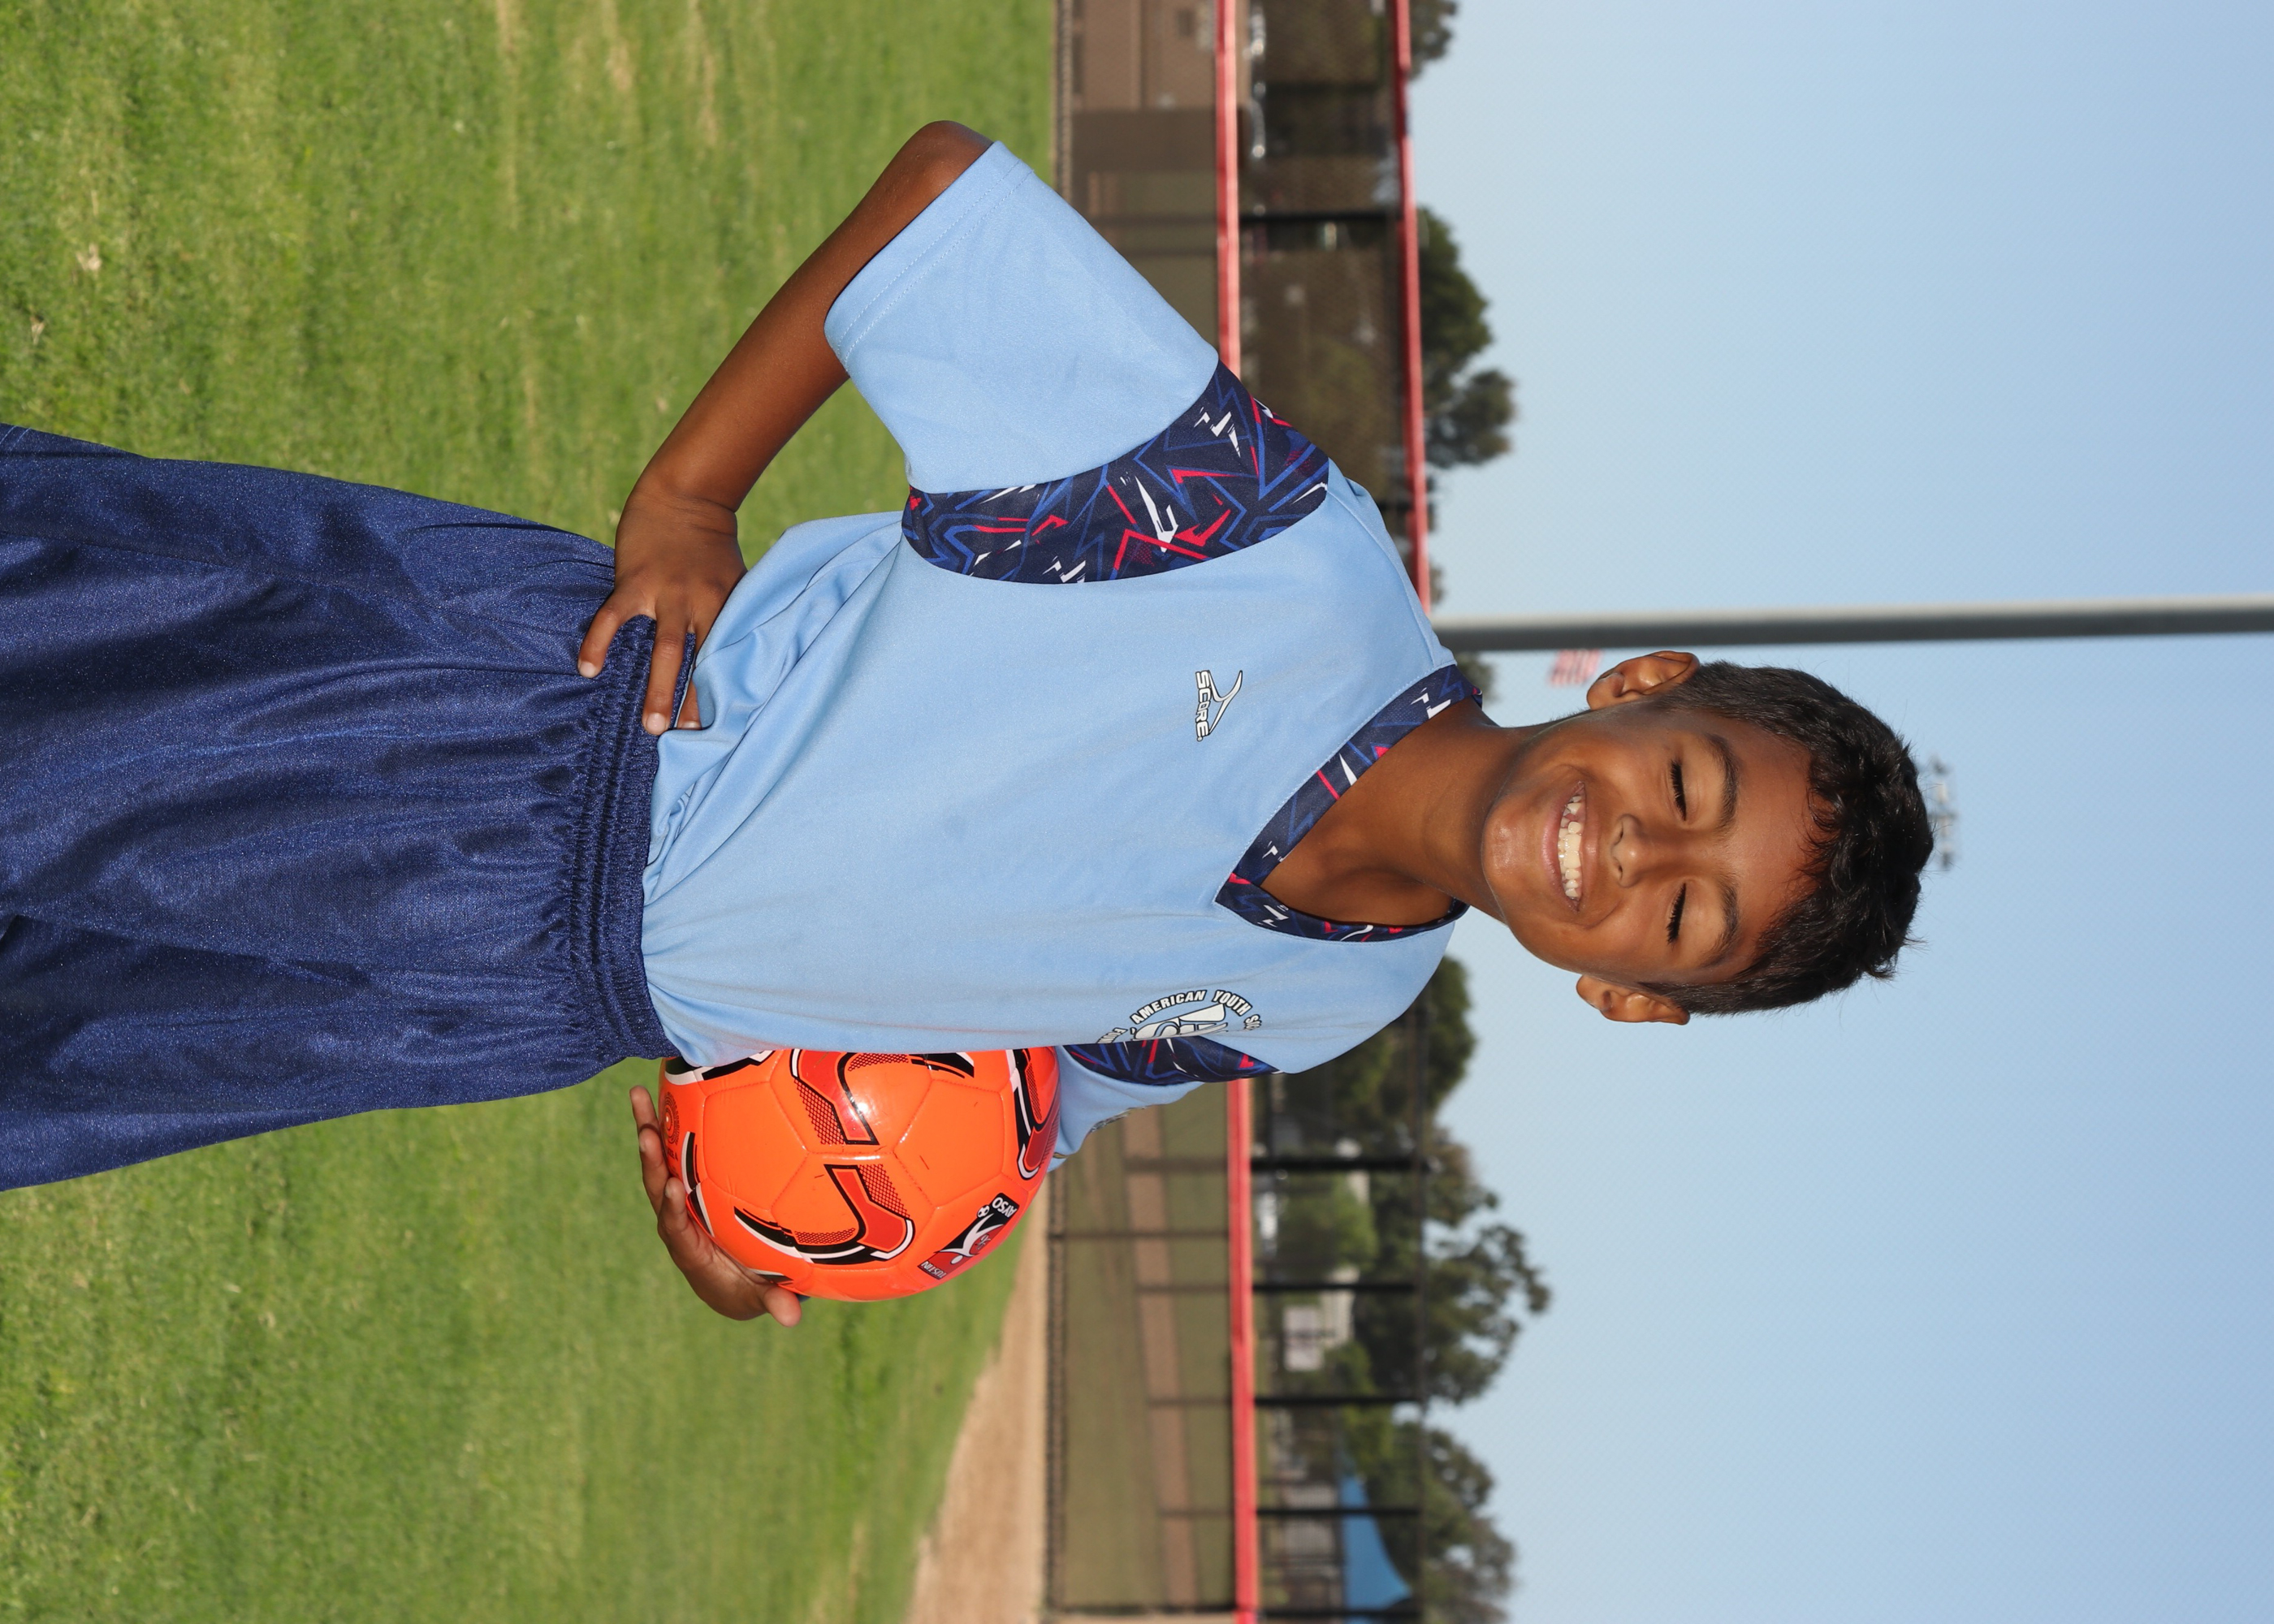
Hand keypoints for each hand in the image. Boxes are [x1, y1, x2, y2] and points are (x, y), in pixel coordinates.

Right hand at [579, 488, 747, 733]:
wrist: (686, 496)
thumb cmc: (713, 546)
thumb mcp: (736, 579)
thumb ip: (735, 615)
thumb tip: (745, 660)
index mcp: (728, 605)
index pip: (730, 656)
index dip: (728, 691)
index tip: (730, 728)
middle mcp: (700, 602)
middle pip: (701, 660)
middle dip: (697, 701)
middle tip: (694, 741)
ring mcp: (666, 591)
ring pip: (664, 648)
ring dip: (658, 689)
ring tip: (651, 727)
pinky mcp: (634, 580)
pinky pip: (612, 618)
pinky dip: (598, 644)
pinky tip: (586, 670)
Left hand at [628, 1084, 803, 1325]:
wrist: (727, 1285)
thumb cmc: (747, 1290)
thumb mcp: (760, 1297)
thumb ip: (773, 1302)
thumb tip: (792, 1318)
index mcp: (690, 1251)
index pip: (676, 1230)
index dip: (672, 1211)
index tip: (674, 1188)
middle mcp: (677, 1223)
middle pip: (656, 1188)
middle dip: (649, 1160)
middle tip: (644, 1129)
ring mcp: (678, 1199)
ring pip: (658, 1162)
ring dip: (647, 1129)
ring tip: (639, 1092)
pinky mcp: (685, 1182)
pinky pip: (672, 1151)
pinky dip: (665, 1122)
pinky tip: (667, 1088)